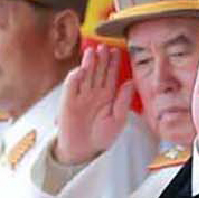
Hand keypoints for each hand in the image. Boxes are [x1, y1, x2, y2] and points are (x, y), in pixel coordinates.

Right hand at [53, 45, 130, 165]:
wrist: (83, 150)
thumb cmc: (101, 136)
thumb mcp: (117, 120)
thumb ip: (123, 101)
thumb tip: (130, 81)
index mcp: (107, 95)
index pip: (111, 75)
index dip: (114, 63)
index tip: (117, 51)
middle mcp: (94, 92)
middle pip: (98, 71)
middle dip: (101, 59)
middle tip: (104, 46)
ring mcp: (80, 95)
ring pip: (85, 75)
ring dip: (88, 63)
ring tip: (92, 51)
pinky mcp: (68, 101)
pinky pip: (71, 87)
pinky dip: (74, 78)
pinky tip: (80, 70)